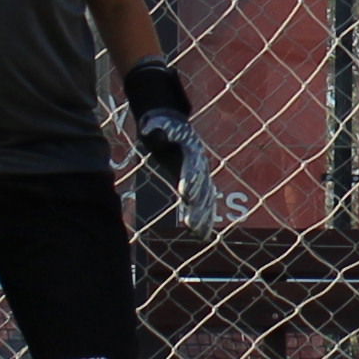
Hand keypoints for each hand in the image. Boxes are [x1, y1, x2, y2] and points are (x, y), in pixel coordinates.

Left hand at [130, 104, 219, 234]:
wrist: (172, 125)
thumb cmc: (161, 125)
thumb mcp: (157, 124)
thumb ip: (157, 130)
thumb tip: (153, 133)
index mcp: (191, 150)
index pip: (193, 167)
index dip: (190, 180)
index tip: (185, 195)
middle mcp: (200, 165)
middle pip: (201, 188)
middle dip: (197, 206)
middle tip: (190, 223)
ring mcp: (200, 176)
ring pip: (205, 199)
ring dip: (203, 216)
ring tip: (198, 234)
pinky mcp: (196, 184)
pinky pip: (203, 203)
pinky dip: (204, 217)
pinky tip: (201, 233)